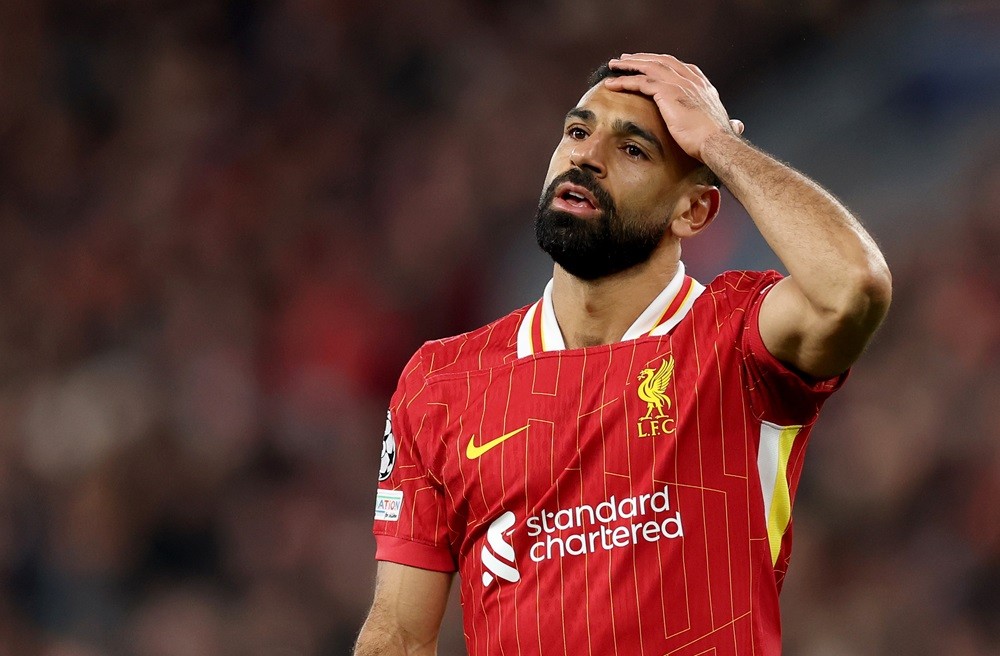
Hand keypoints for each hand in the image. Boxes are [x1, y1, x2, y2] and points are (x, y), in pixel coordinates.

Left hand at [604, 53, 743, 161]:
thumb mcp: (724, 125)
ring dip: (629, 65)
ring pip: (648, 67)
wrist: (716, 142)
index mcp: (701, 84)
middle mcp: (690, 79)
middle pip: (661, 61)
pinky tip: (612, 83)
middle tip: (626, 59)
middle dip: (642, 59)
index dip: (661, 63)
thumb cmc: (718, 140)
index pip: (678, 66)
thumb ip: (728, 122)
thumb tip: (738, 124)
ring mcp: (679, 83)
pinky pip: (640, 82)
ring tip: (614, 66)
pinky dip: (625, 81)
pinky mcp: (667, 92)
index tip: (649, 63)